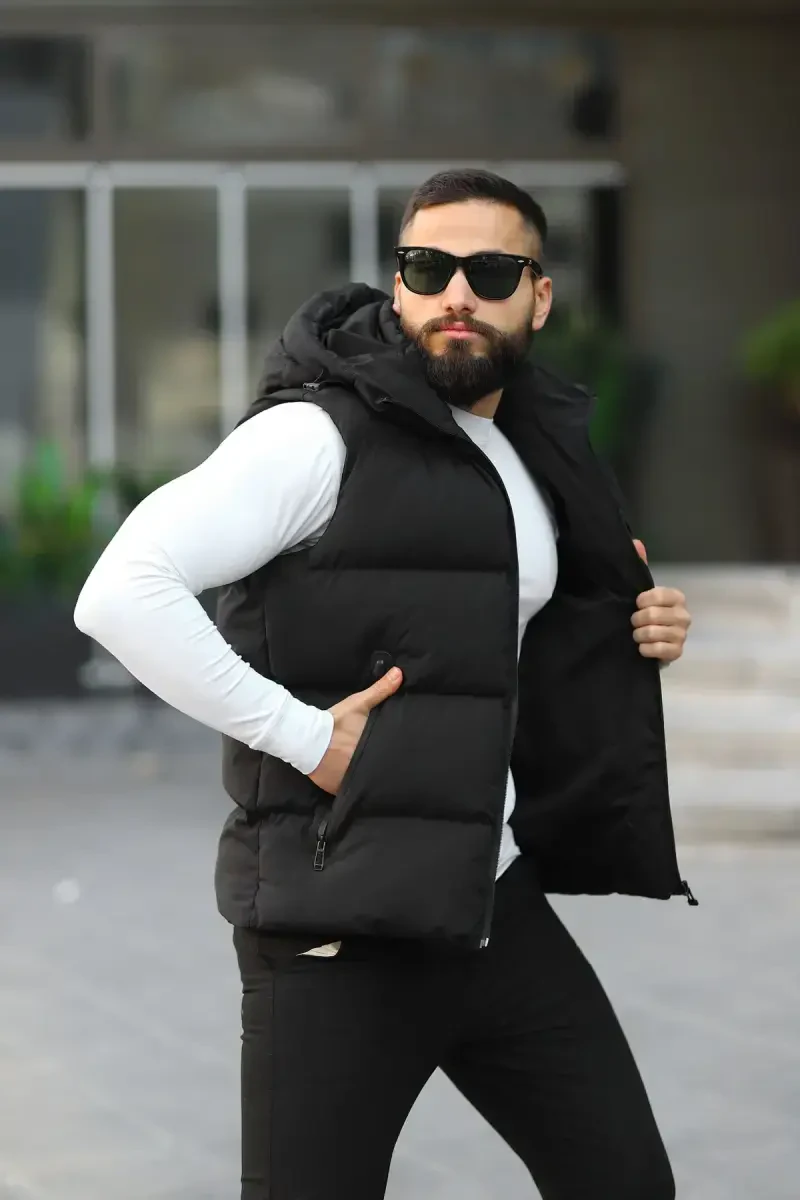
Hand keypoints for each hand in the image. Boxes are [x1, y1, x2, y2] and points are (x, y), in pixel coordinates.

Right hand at [308, 667, 402, 794]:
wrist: (304, 737)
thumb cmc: (334, 721)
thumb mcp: (359, 704)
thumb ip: (380, 690)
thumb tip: (399, 673)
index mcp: (372, 748)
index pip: (389, 757)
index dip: (394, 757)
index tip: (398, 756)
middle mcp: (364, 767)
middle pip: (377, 770)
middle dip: (380, 767)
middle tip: (380, 762)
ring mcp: (350, 780)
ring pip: (363, 782)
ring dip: (365, 779)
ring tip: (366, 773)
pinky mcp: (337, 789)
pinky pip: (347, 790)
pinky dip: (349, 787)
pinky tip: (351, 783)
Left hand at [631, 540, 691, 664]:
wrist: (649, 643)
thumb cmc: (645, 614)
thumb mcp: (640, 590)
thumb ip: (640, 566)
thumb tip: (636, 543)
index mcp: (677, 597)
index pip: (658, 595)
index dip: (641, 601)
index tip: (635, 604)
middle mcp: (684, 615)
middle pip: (652, 615)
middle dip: (636, 620)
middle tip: (634, 622)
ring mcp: (682, 634)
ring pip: (653, 633)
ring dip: (639, 635)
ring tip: (636, 635)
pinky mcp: (678, 652)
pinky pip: (659, 650)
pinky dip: (645, 649)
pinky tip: (642, 648)